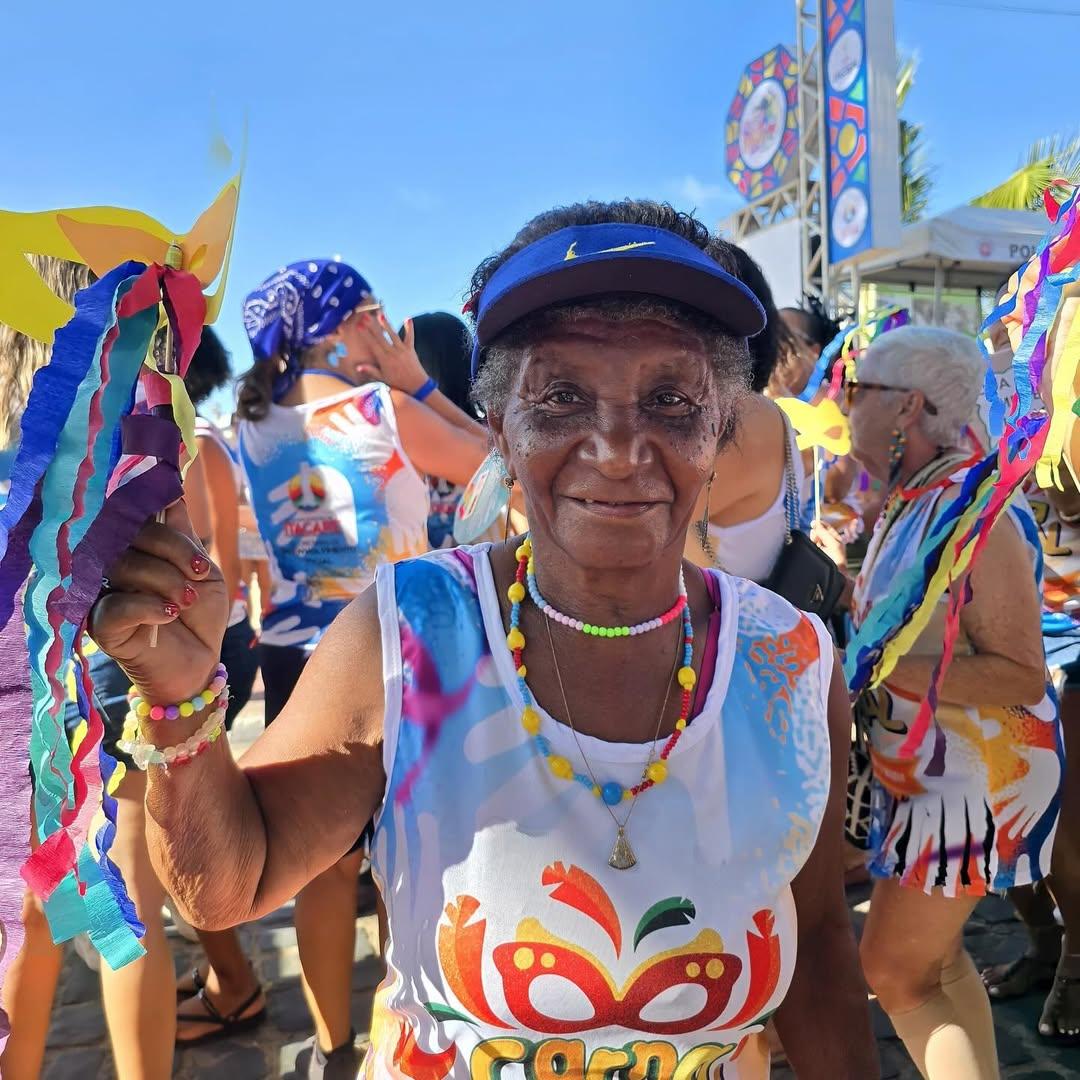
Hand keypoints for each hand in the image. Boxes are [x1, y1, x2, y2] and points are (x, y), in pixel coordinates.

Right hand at [89, 500, 228, 702]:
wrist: (201, 662)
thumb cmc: (199, 614)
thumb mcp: (201, 569)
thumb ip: (184, 535)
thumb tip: (171, 493)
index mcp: (135, 547)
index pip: (133, 515)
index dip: (158, 515)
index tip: (187, 531)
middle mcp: (112, 564)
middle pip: (130, 535)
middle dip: (173, 550)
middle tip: (198, 574)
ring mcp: (102, 593)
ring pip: (125, 566)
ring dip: (167, 581)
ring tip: (188, 600)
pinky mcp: (99, 625)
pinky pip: (117, 605)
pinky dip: (150, 606)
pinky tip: (170, 614)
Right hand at [355, 312, 428, 394]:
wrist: (417, 386)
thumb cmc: (398, 383)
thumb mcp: (383, 378)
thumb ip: (371, 371)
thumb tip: (358, 366)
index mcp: (384, 360)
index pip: (373, 344)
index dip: (365, 334)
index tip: (359, 326)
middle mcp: (393, 353)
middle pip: (381, 337)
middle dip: (372, 326)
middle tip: (365, 315)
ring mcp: (403, 350)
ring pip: (393, 334)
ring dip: (386, 324)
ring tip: (380, 314)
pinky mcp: (411, 349)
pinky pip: (410, 337)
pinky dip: (409, 328)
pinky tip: (408, 318)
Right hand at [810, 519, 847, 572]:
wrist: (834, 574)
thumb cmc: (837, 560)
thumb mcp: (833, 544)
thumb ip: (824, 533)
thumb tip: (816, 524)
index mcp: (836, 539)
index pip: (827, 528)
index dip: (821, 524)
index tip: (814, 523)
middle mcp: (829, 543)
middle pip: (819, 532)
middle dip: (816, 532)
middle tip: (816, 535)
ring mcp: (821, 548)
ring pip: (814, 538)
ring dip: (813, 537)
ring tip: (814, 541)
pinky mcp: (815, 553)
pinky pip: (810, 544)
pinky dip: (810, 542)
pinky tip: (812, 544)